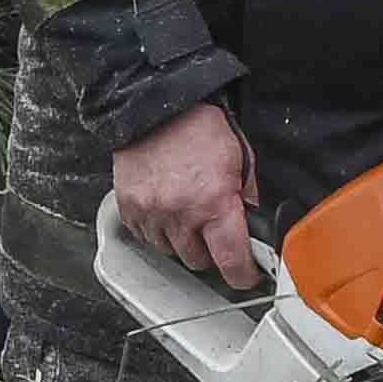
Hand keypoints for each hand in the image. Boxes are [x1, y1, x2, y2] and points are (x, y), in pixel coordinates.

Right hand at [107, 97, 262, 292]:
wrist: (157, 106)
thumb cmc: (198, 127)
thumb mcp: (239, 158)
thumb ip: (246, 196)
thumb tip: (252, 224)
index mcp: (214, 202)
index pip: (231, 261)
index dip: (243, 274)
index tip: (246, 274)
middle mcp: (181, 213)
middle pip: (199, 261)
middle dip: (210, 251)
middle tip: (213, 230)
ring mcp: (151, 212)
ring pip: (170, 252)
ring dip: (182, 241)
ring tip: (186, 213)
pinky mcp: (129, 207)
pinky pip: (145, 237)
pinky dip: (157, 230)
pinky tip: (166, 210)